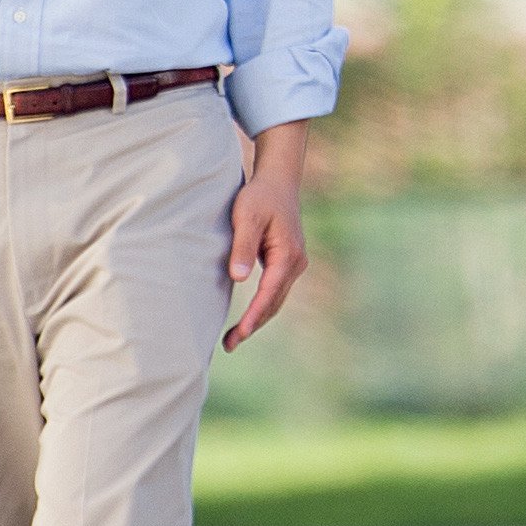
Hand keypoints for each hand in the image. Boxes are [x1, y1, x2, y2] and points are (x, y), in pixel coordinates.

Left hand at [224, 125, 310, 350]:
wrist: (278, 181)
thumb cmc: (260, 197)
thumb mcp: (247, 217)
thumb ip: (243, 247)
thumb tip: (239, 278)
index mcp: (288, 255)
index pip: (269, 293)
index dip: (254, 315)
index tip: (241, 333)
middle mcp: (296, 263)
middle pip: (274, 303)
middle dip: (253, 325)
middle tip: (229, 345)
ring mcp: (293, 264)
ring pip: (275, 300)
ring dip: (256, 320)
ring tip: (233, 339)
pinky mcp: (286, 263)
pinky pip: (274, 291)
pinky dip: (260, 307)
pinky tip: (246, 317)